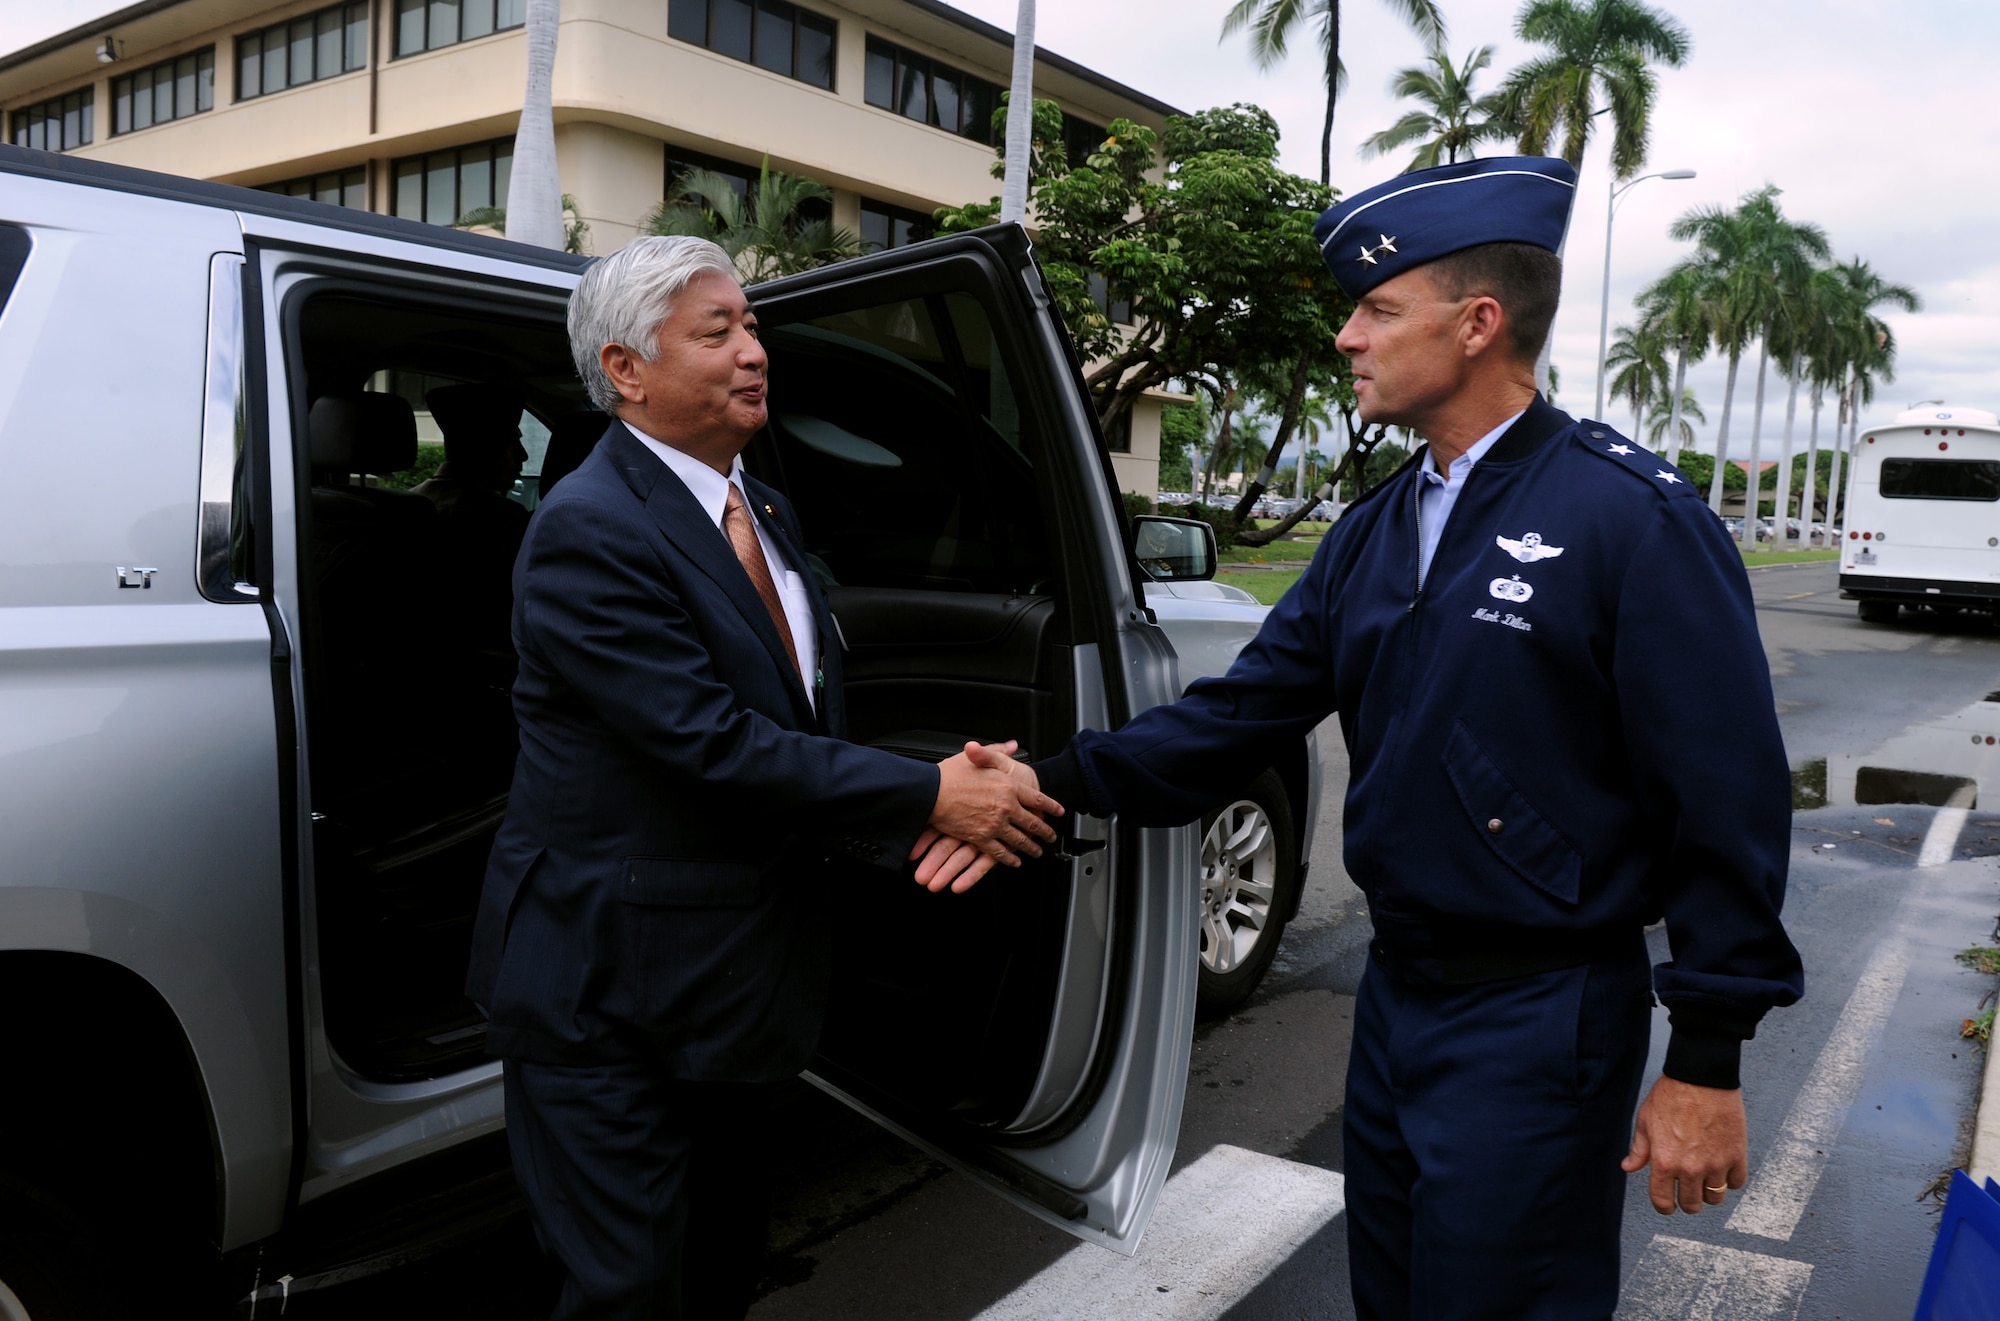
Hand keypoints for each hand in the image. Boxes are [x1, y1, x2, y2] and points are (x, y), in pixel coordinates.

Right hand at [914, 741, 1063, 891]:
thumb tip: (1011, 745)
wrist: (931, 793)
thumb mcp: (977, 756)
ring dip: (1030, 847)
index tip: (1059, 811)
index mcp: (1008, 786)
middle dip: (1044, 831)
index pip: (1037, 799)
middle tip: (1050, 836)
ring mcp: (995, 824)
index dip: (1051, 806)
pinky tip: (1014, 861)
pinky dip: (1009, 859)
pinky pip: (1000, 852)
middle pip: (1033, 823)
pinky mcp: (981, 838)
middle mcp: (1006, 807)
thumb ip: (997, 751)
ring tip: (1036, 851)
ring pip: (1020, 840)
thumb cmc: (950, 774)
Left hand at [1621, 1075, 1748, 1214]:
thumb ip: (1639, 1149)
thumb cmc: (1671, 1095)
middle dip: (1687, 1202)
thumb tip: (1628, 1167)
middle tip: (1687, 1192)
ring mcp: (1715, 1164)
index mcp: (1663, 1162)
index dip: (1664, 1207)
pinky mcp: (1736, 1155)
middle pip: (1692, 1205)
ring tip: (1705, 1179)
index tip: (1667, 1206)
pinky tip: (1723, 1169)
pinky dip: (1731, 1179)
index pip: (1663, 1201)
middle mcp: (1690, 1168)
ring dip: (1709, 1192)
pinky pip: (1737, 1182)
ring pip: (1715, 1197)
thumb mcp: (1645, 1121)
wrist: (1701, 1077)